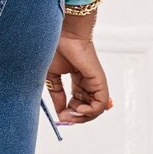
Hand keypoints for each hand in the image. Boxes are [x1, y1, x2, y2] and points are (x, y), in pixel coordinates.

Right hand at [44, 9, 112, 125]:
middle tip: (65, 118)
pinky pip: (100, 103)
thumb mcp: (52, 78)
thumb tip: (60, 113)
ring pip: (96, 109)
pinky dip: (90, 111)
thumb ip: (57, 96)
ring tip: (70, 113)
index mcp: (78, 81)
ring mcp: (94, 82)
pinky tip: (78, 109)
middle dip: (76, 118)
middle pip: (88, 109)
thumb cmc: (54, 49)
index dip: (71, 114)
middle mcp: (88, 83)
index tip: (60, 116)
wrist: (60, 35)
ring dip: (82, 117)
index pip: (80, 103)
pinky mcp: (98, 80)